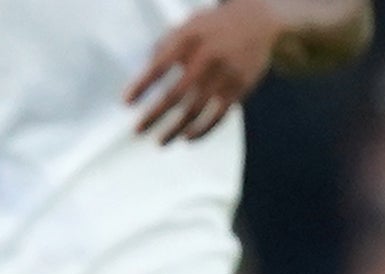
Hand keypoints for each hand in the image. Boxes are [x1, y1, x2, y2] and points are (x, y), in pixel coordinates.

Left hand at [125, 0, 280, 142]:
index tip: (125, 103)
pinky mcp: (239, 88)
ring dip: (174, 130)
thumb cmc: (213, 27)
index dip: (140, 86)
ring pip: (195, 110)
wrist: (259, 21)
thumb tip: (143, 75)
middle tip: (136, 131)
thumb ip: (164, 46)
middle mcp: (206, 57)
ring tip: (159, 141)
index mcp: (189, 39)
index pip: (158, 66)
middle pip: (174, 95)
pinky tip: (186, 138)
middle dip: (153, 115)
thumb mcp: (188, 26)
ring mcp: (224, 75)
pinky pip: (217, 116)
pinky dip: (201, 131)